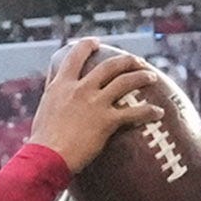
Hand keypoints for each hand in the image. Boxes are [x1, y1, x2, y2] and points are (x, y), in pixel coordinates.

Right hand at [27, 39, 165, 172]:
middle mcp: (81, 89)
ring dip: (142, 77)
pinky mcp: (107, 121)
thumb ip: (52, 93)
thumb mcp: (43, 108)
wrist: (47, 158)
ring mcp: (95, 103)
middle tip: (136, 61)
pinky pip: (134, 112)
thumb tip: (53, 83)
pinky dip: (149, 111)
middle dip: (126, 60)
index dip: (88, 45)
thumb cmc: (42, 140)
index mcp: (62, 85)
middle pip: (109, 65)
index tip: (96, 42)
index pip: (75, 55)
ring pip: (125, 81)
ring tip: (152, 77)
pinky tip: (158, 112)